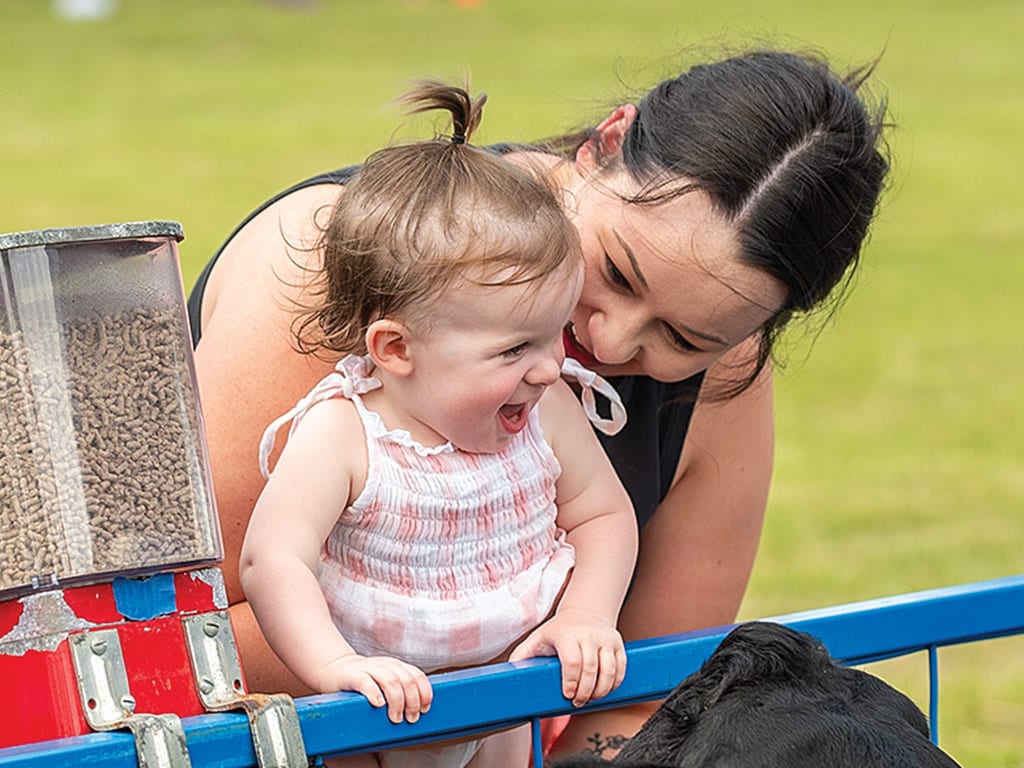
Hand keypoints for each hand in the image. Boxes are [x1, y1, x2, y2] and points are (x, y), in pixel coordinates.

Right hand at [314, 654, 432, 723]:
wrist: (334, 669)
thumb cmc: (364, 681)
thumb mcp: (386, 682)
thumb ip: (401, 690)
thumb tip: (419, 711)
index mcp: (396, 666)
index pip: (417, 676)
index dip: (424, 693)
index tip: (425, 710)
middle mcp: (385, 665)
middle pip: (407, 680)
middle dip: (413, 701)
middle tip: (410, 718)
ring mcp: (369, 669)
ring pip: (391, 681)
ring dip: (397, 701)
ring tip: (395, 718)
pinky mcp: (353, 676)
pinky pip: (366, 682)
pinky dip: (374, 693)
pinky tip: (378, 704)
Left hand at [507, 608, 626, 706]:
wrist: (585, 612)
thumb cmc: (558, 631)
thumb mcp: (538, 638)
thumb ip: (522, 655)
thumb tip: (509, 674)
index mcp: (566, 634)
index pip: (572, 661)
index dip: (571, 682)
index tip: (568, 695)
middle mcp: (588, 635)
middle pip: (591, 669)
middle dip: (585, 691)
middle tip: (578, 702)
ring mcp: (605, 639)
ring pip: (609, 671)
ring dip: (601, 691)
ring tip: (590, 698)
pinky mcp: (618, 644)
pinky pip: (621, 669)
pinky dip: (614, 684)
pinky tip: (604, 690)